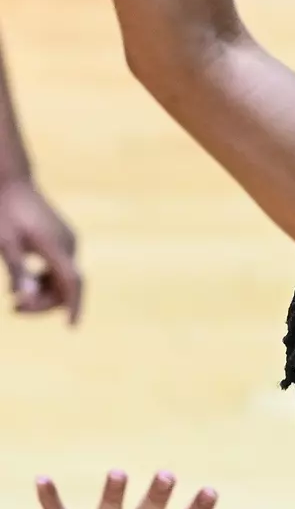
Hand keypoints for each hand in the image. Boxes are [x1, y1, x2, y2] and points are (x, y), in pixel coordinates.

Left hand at [0, 179, 83, 322]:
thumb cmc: (3, 210)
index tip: (71, 327)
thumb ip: (17, 270)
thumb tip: (26, 297)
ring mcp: (67, 240)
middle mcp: (68, 244)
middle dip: (45, 302)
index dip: (74, 306)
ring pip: (64, 277)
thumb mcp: (4, 242)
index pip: (73, 282)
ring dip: (44, 292)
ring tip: (14, 300)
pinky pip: (59, 267)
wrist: (9, 180)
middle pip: (67, 284)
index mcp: (55, 245)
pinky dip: (44, 279)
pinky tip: (22, 283)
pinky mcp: (61, 238)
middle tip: (14, 309)